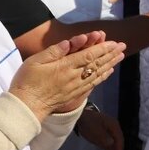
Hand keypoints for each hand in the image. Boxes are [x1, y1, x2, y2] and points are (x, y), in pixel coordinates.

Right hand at [9, 33, 125, 118]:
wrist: (25, 107)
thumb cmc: (26, 82)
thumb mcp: (36, 61)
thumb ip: (54, 51)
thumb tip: (69, 42)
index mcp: (65, 67)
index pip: (89, 55)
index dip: (103, 48)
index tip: (114, 42)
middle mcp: (74, 77)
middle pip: (97, 64)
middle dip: (111, 54)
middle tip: (123, 46)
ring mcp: (76, 87)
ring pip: (97, 74)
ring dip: (110, 64)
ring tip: (120, 56)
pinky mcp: (74, 95)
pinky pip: (93, 84)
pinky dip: (103, 76)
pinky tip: (108, 72)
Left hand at [76, 109, 123, 149]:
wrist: (81, 117)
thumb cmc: (89, 122)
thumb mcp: (95, 130)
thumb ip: (104, 137)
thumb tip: (111, 144)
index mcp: (114, 127)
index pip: (119, 140)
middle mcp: (114, 131)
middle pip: (118, 144)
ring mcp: (109, 134)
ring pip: (113, 147)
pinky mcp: (103, 137)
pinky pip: (108, 147)